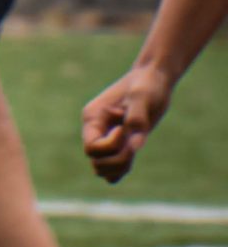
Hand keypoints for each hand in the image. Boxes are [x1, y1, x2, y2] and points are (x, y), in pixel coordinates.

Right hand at [81, 63, 173, 182]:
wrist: (154, 78)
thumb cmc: (147, 83)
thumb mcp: (143, 96)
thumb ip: (137, 120)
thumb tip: (135, 147)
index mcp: (93, 118)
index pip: (92, 147)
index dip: (111, 146)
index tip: (125, 129)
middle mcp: (96, 131)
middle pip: (96, 161)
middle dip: (117, 159)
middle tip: (135, 143)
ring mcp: (107, 138)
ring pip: (102, 168)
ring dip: (119, 167)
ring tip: (135, 148)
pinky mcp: (120, 143)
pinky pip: (112, 168)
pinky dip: (121, 169)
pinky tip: (134, 154)